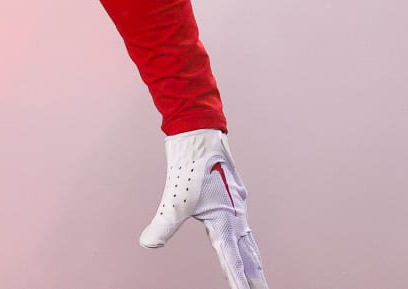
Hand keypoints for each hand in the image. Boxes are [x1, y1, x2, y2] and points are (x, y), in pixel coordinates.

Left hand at [139, 129, 268, 287]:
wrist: (200, 134)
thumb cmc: (189, 166)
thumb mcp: (174, 199)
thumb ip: (163, 225)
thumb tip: (147, 244)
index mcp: (224, 220)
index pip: (233, 260)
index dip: (239, 281)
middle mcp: (235, 214)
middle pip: (248, 254)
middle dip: (255, 277)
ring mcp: (237, 203)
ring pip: (248, 240)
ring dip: (254, 260)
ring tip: (260, 277)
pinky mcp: (234, 194)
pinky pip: (244, 225)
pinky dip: (249, 241)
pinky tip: (245, 240)